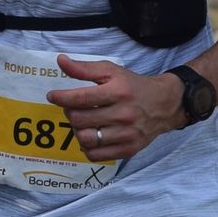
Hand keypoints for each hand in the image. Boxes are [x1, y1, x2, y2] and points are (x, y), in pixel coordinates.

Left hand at [47, 56, 183, 161]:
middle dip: (70, 113)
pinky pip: (95, 155)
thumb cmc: (133, 86)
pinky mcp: (128, 149)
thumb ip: (84, 68)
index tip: (53, 96)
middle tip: (73, 108)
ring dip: (77, 131)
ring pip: (86, 139)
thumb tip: (60, 61)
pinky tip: (91, 135)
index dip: (61, 97)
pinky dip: (87, 147)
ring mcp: (126, 134)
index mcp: (118, 92)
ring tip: (82, 123)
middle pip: (80, 120)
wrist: (163, 105)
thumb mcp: (111, 71)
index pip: (81, 97)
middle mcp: (123, 114)